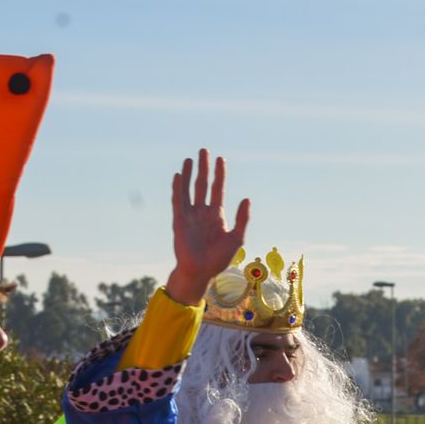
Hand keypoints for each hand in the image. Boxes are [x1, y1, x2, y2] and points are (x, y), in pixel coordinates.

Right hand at [163, 149, 250, 304]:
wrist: (201, 272)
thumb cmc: (218, 259)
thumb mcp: (236, 238)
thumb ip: (242, 218)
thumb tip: (246, 199)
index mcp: (216, 215)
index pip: (218, 189)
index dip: (220, 174)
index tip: (221, 159)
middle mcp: (202, 212)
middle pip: (203, 184)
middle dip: (204, 168)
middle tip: (204, 150)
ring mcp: (190, 215)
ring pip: (189, 189)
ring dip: (189, 174)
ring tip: (190, 158)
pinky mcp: (179, 220)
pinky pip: (178, 201)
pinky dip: (178, 188)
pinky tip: (178, 175)